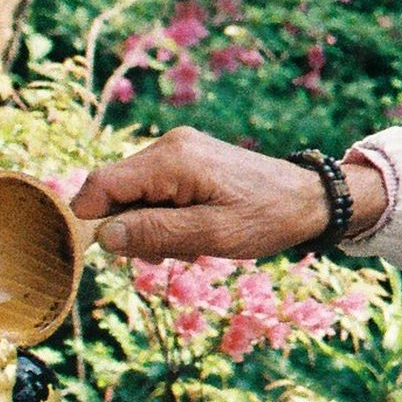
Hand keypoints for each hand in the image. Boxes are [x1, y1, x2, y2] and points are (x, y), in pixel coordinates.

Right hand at [72, 129, 330, 261]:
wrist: (308, 198)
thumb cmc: (266, 218)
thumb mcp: (211, 235)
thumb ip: (155, 233)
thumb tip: (103, 236)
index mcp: (172, 160)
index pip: (101, 185)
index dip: (92, 221)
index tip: (116, 252)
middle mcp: (169, 146)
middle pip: (114, 191)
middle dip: (131, 229)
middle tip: (169, 255)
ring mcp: (178, 150)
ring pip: (133, 195)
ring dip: (150, 227)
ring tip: (190, 246)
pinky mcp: (187, 159)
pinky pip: (154, 191)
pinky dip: (164, 216)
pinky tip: (193, 232)